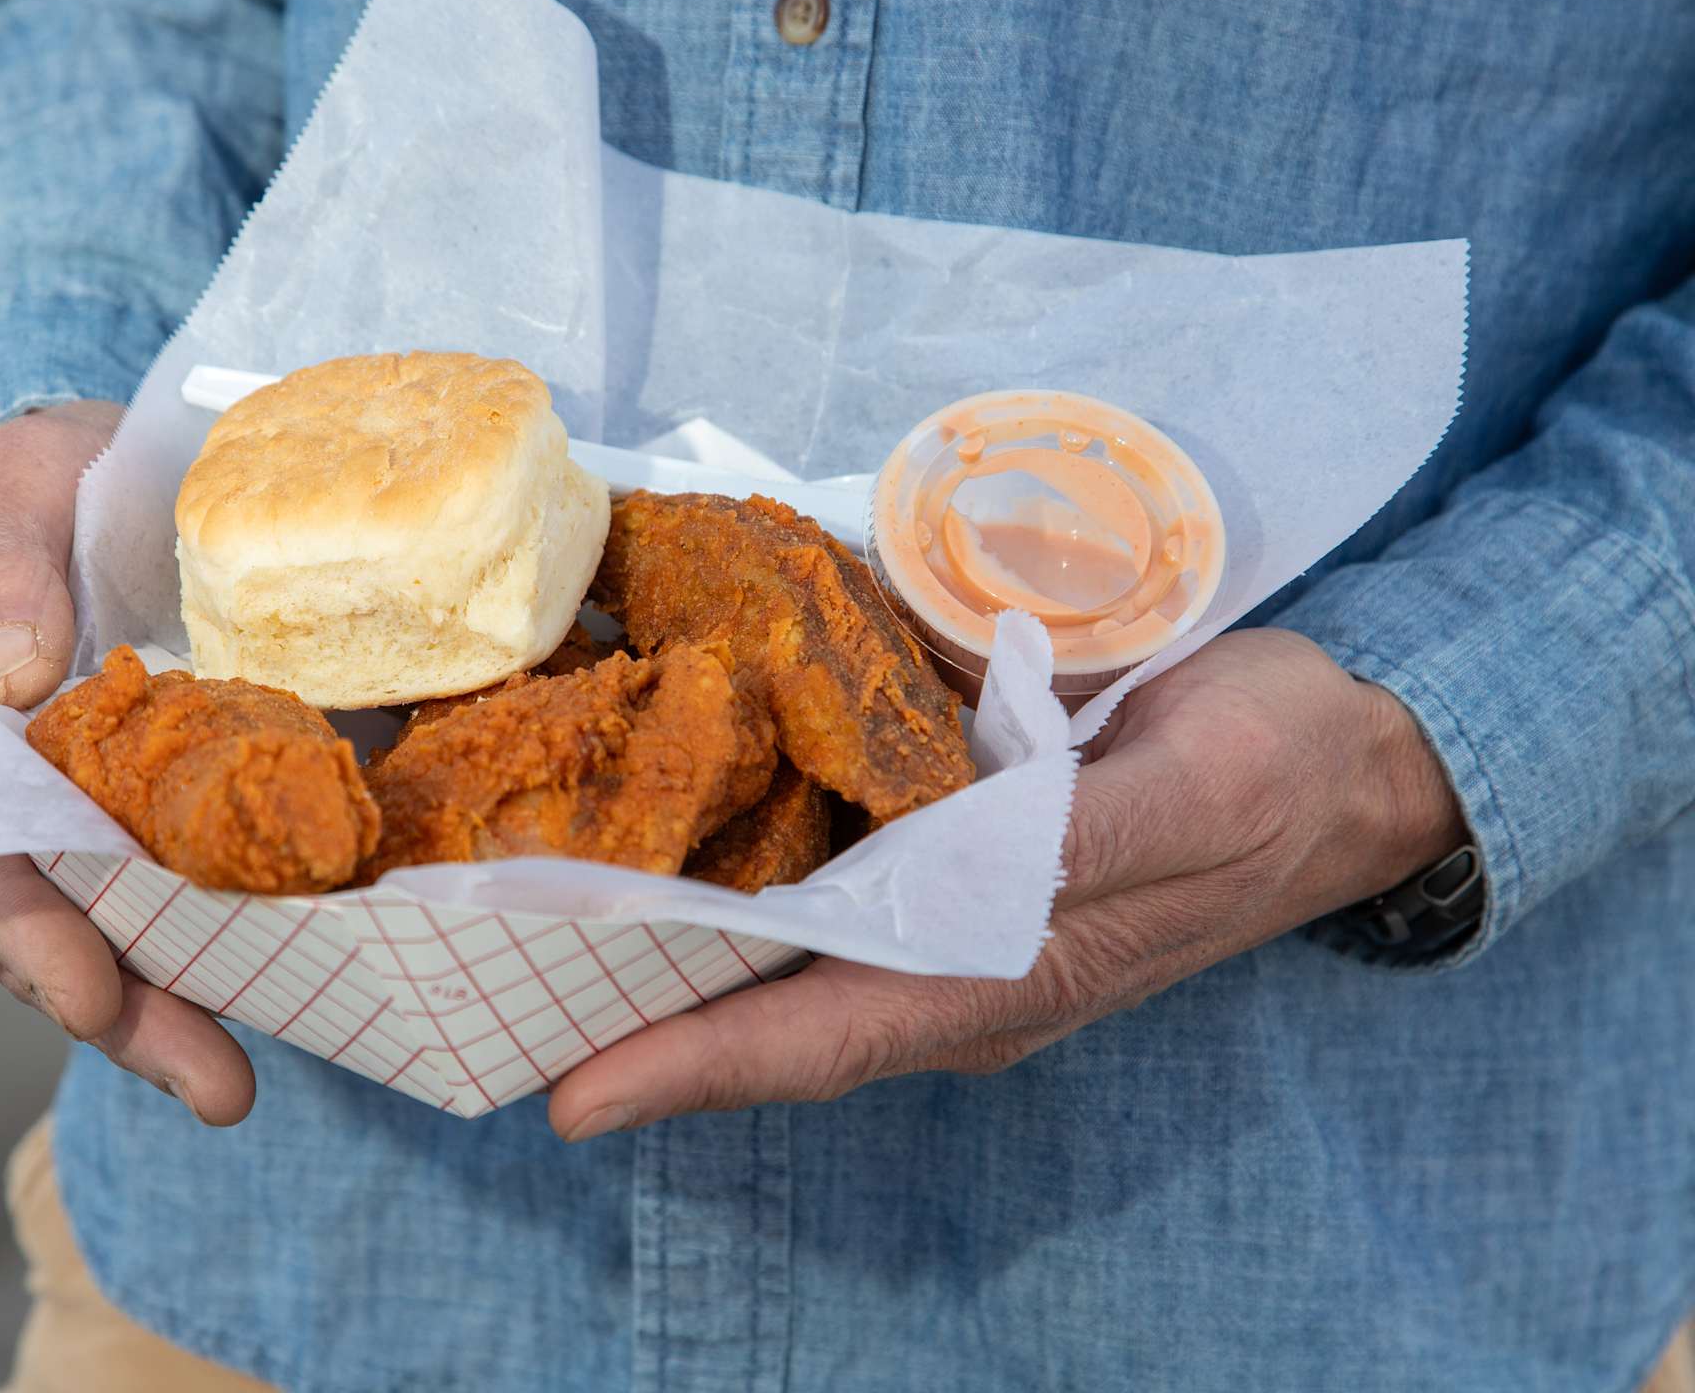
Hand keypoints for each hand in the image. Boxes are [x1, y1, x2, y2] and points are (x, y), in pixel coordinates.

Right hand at [0, 401, 255, 1125]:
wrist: (127, 466)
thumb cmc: (53, 466)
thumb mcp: (15, 475)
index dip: (14, 918)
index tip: (80, 985)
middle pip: (22, 911)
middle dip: (107, 1002)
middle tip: (204, 1078)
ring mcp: (56, 804)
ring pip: (93, 924)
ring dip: (158, 1011)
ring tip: (229, 1087)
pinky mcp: (137, 813)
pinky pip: (163, 894)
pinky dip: (208, 954)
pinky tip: (271, 1007)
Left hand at [546, 628, 1467, 1140]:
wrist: (1351, 754)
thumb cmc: (1272, 773)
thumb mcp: (1190, 798)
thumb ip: (1073, 846)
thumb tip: (959, 879)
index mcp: (1006, 975)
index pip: (818, 1042)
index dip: (690, 1073)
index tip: (567, 1101)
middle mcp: (959, 965)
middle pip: (774, 1016)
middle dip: (644, 1020)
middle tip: (503, 995)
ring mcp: (956, 922)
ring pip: (789, 960)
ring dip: (674, 954)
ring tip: (543, 925)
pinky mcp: (961, 864)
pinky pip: (831, 890)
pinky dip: (742, 872)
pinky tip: (669, 827)